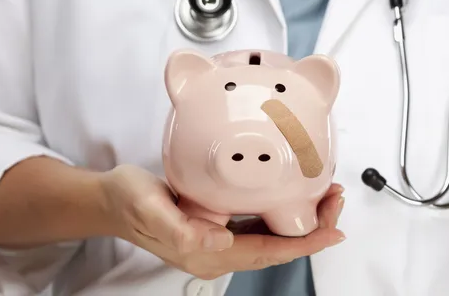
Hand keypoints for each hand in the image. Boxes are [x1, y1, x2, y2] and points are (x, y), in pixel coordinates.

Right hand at [100, 165, 345, 279]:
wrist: (113, 200)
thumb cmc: (129, 201)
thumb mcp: (149, 208)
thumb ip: (181, 230)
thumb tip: (218, 241)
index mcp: (207, 252)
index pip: (269, 252)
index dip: (306, 243)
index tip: (333, 229)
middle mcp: (218, 251)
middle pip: (278, 247)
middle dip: (314, 229)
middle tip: (336, 200)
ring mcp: (219, 241)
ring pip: (273, 237)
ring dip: (303, 220)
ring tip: (326, 197)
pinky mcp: (217, 226)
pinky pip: (260, 225)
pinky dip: (284, 212)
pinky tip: (294, 196)